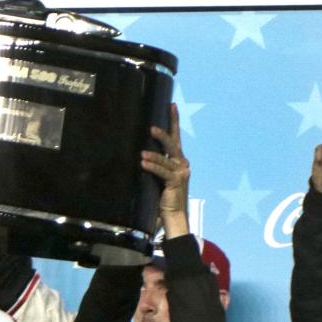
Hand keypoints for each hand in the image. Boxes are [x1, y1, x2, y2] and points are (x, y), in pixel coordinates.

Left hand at [141, 102, 189, 238]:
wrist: (173, 216)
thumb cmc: (164, 197)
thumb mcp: (158, 177)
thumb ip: (155, 164)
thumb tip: (139, 152)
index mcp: (178, 160)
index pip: (175, 138)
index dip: (173, 121)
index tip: (171, 106)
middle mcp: (182, 164)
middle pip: (172, 144)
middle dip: (162, 134)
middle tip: (151, 127)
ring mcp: (181, 173)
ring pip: (166, 159)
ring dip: (153, 155)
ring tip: (142, 153)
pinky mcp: (176, 182)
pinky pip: (162, 172)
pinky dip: (153, 167)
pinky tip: (144, 163)